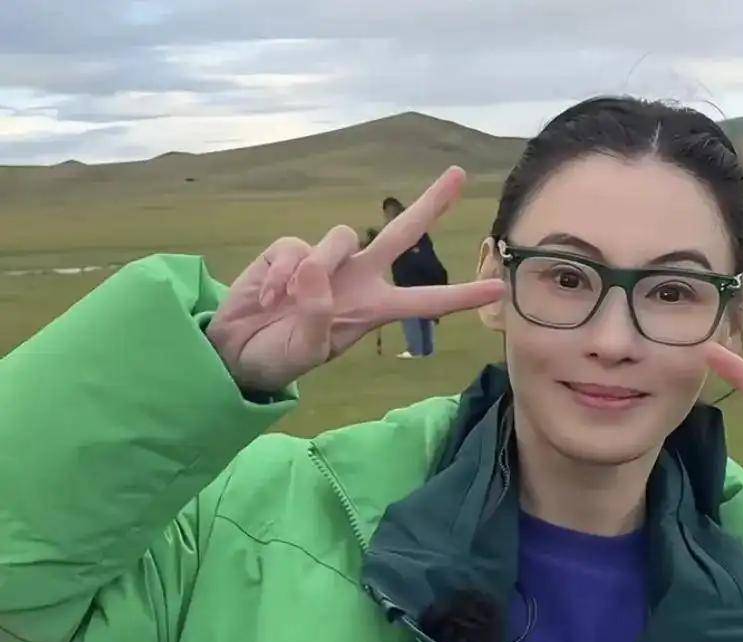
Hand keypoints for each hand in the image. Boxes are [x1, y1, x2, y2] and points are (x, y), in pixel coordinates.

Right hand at [207, 166, 504, 392]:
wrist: (236, 352)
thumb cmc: (279, 357)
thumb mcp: (305, 350)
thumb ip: (316, 315)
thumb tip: (315, 269)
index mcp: (373, 310)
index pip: (425, 302)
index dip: (460, 295)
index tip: (497, 288)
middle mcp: (357, 280)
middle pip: (401, 234)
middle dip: (430, 204)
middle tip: (458, 175)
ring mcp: (326, 262)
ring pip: (339, 237)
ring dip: (315, 266)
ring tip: (286, 301)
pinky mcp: (291, 251)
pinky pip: (296, 248)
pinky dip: (281, 273)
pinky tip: (269, 296)